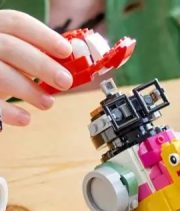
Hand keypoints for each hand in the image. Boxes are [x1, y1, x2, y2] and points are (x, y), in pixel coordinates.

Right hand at [0, 10, 72, 125]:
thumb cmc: (4, 67)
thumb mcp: (18, 57)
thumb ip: (39, 55)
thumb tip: (72, 65)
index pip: (17, 22)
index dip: (44, 36)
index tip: (67, 51)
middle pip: (10, 47)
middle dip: (42, 65)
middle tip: (65, 81)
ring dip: (28, 89)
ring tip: (48, 103)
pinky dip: (8, 111)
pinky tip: (25, 118)